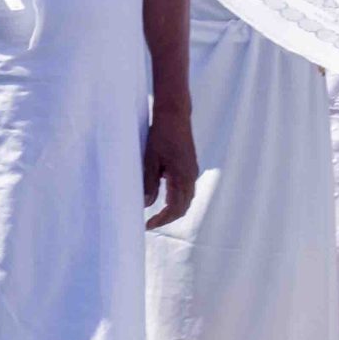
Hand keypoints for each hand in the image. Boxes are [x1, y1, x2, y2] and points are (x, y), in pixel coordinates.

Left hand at [142, 108, 196, 228]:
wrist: (175, 114)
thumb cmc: (161, 134)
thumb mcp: (150, 159)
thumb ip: (149, 183)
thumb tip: (146, 204)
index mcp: (182, 176)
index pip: (175, 207)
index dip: (162, 219)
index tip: (148, 225)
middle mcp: (191, 176)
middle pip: (184, 206)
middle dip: (168, 218)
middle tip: (151, 223)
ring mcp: (192, 170)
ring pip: (187, 198)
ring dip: (174, 209)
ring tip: (157, 214)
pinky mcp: (189, 166)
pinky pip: (186, 189)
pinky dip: (177, 198)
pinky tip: (165, 197)